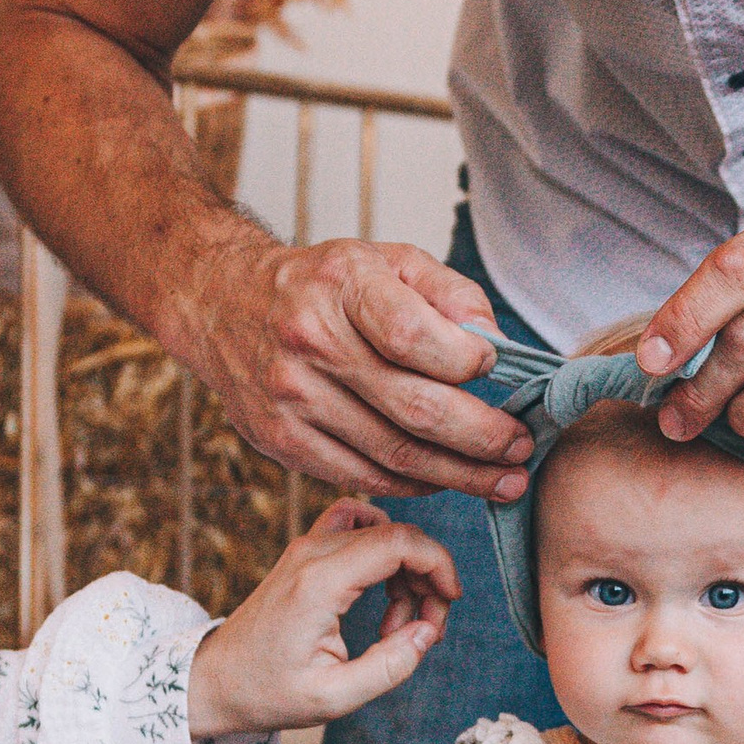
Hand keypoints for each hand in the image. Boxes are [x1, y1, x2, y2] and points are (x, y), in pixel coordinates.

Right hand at [174, 228, 536, 502]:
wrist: (222, 303)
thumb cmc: (320, 283)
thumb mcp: (385, 259)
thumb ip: (448, 291)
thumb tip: (491, 338)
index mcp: (341, 285)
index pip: (414, 335)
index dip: (466, 360)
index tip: (496, 369)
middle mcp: (310, 342)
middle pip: (414, 407)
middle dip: (482, 437)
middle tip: (522, 448)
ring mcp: (291, 398)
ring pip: (393, 453)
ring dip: (458, 475)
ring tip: (503, 480)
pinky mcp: (281, 440)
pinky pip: (361, 475)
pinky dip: (412, 484)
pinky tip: (445, 480)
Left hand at [185, 502, 459, 739]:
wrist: (213, 681)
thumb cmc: (267, 693)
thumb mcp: (334, 698)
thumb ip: (390, 666)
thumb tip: (428, 631)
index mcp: (319, 583)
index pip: (400, 541)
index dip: (440, 566)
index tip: (449, 604)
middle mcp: (312, 552)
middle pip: (396, 534)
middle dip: (427, 578)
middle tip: (423, 630)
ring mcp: (305, 547)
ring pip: (380, 528)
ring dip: (404, 568)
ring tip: (394, 625)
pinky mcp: (304, 553)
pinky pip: (356, 528)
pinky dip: (381, 554)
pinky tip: (379, 594)